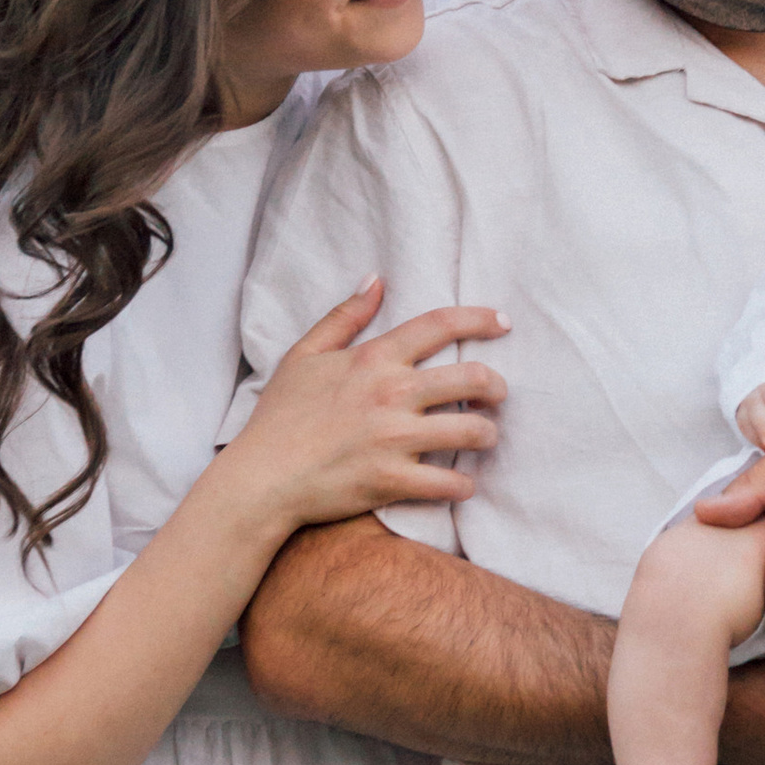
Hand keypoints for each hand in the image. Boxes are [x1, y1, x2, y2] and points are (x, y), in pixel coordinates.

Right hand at [223, 280, 506, 538]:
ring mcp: (395, 439)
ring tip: (484, 437)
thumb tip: (376, 280)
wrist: (261, 477)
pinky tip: (462, 483)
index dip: (480, 319)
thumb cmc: (280, 416)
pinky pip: (451, 483)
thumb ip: (344, 316)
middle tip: (498, 395)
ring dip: (488, 434)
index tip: (503, 322)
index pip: (440, 325)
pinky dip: (464, 485)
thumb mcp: (304, 355)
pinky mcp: (393, 480)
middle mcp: (391, 393)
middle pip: (472, 378)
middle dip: (497, 386)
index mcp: (373, 359)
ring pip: (472, 431)